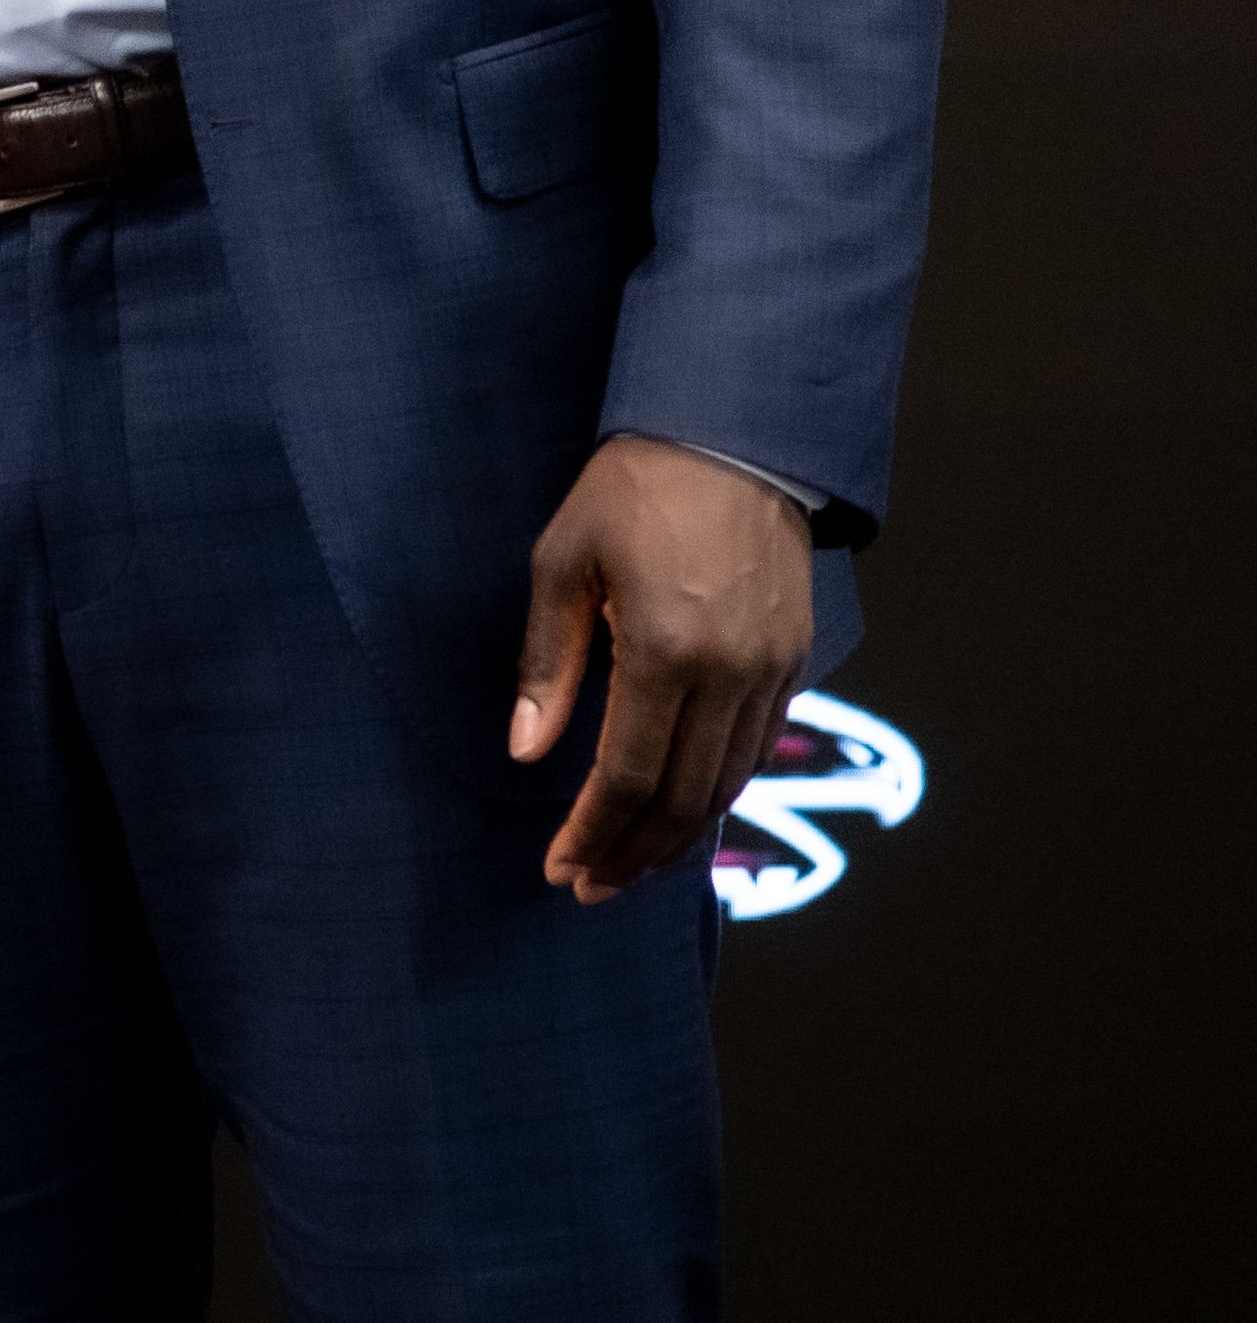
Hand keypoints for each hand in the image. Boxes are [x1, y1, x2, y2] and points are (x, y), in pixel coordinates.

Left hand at [507, 434, 809, 904]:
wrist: (732, 437)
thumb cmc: (631, 491)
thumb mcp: (562, 562)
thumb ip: (549, 664)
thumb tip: (528, 753)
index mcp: (665, 649)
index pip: (629, 776)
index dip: (595, 833)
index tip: (561, 869)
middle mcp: (730, 672)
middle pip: (685, 798)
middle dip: (635, 854)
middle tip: (590, 885)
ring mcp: (773, 669)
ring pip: (730, 783)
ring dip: (681, 836)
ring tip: (631, 864)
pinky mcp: (794, 660)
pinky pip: (757, 747)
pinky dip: (718, 790)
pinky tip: (682, 808)